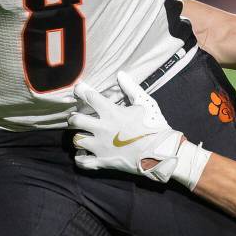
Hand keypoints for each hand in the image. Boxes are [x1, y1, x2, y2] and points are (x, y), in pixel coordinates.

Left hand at [68, 72, 209, 189]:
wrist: (162, 153)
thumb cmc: (154, 126)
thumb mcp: (146, 103)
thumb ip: (131, 88)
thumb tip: (120, 74)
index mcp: (112, 112)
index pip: (89, 97)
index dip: (81, 91)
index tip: (79, 90)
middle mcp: (103, 128)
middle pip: (75, 120)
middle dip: (73, 118)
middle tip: (76, 118)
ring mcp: (101, 146)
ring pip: (76, 140)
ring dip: (77, 137)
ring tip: (82, 136)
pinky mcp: (103, 162)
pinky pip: (82, 162)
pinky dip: (80, 158)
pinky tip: (84, 153)